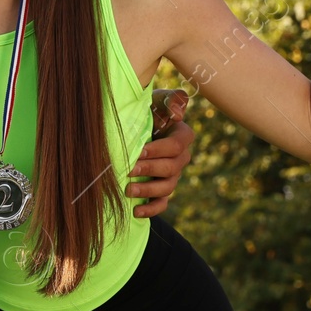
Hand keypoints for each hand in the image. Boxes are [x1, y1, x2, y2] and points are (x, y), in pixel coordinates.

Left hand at [130, 90, 194, 217]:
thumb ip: (170, 101)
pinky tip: (135, 211)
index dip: (159, 149)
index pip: (177, 145)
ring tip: (128, 190)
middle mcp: (180, 158)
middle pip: (171, 168)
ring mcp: (172, 176)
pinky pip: (162, 204)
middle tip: (129, 170)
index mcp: (182, 136)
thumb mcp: (157, 100)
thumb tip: (178, 113)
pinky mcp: (162, 190)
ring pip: (167, 188)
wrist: (134, 128)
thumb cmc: (146, 110)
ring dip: (148, 190)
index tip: (140, 150)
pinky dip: (151, 209)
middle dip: (149, 169)